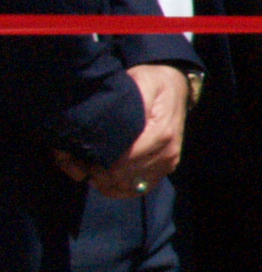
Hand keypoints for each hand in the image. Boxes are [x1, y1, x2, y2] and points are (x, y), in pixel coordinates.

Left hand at [72, 64, 192, 198]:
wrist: (176, 87)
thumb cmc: (153, 83)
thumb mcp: (141, 82)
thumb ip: (128, 104)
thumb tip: (109, 126)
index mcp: (160, 135)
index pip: (122, 163)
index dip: (97, 164)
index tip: (79, 154)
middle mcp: (166, 154)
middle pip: (122, 177)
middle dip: (95, 172)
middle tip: (75, 159)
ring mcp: (167, 164)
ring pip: (127, 187)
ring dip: (102, 182)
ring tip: (86, 166)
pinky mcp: (164, 169)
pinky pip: (137, 189)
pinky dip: (116, 187)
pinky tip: (102, 176)